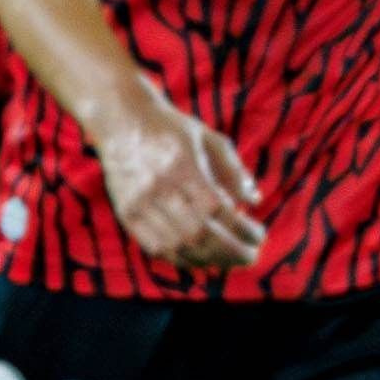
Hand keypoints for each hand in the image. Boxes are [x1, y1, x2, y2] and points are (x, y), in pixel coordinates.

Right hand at [90, 88, 265, 270]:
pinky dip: (182, 258)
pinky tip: (200, 256)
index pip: (217, 209)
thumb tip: (254, 200)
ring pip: (177, 246)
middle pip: (199, 234)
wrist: (121, 119)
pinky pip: (155, 247)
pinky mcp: (126, 213)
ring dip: (209, 259)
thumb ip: (233, 169)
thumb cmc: (170, 128)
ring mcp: (138, 203)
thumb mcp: (208, 138)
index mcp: (182, 165)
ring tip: (229, 259)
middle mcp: (158, 187)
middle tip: (251, 255)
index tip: (259, 235)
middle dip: (231, 251)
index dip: (242, 229)